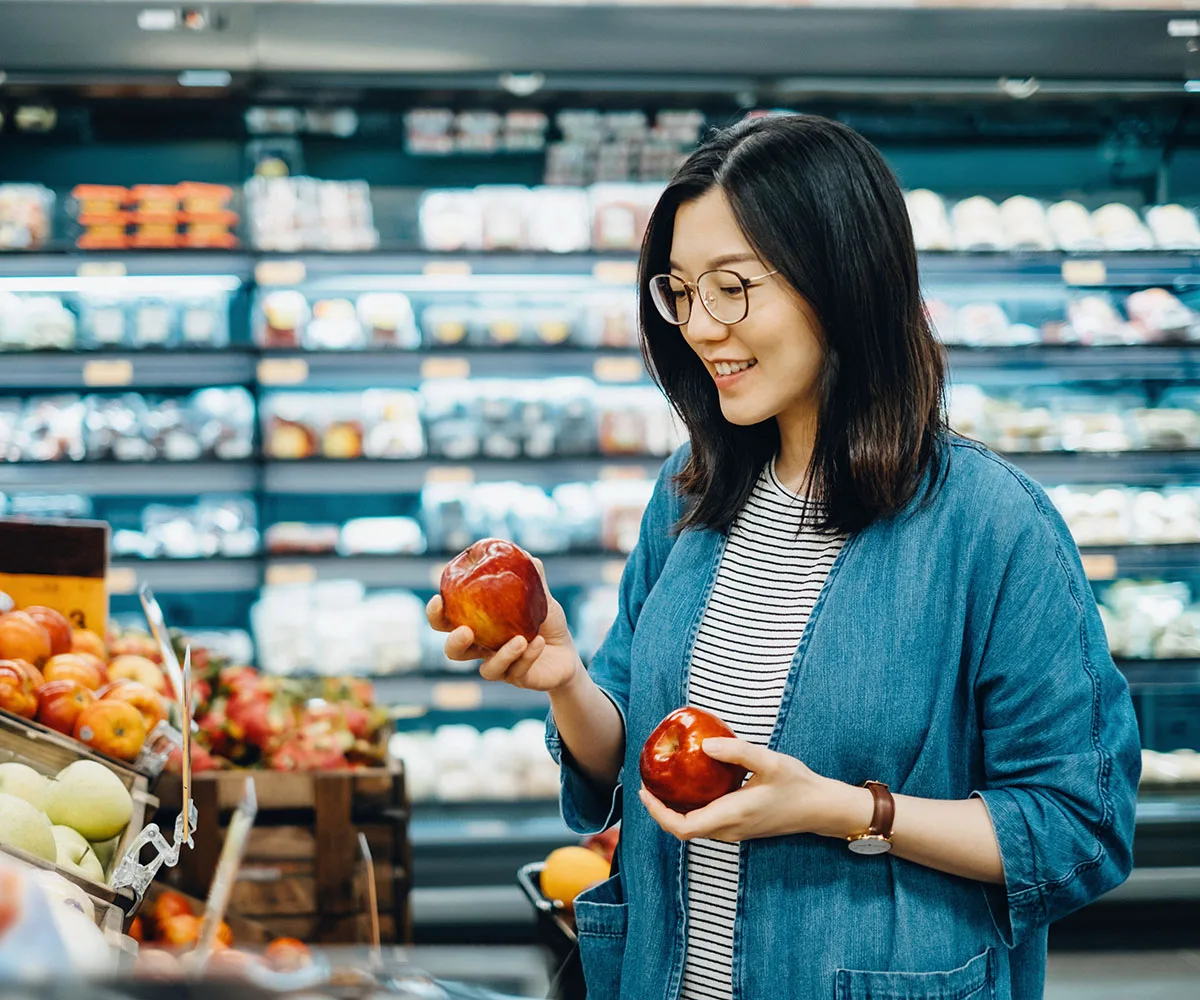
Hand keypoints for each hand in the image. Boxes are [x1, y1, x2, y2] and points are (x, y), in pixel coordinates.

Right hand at [426, 557, 581, 692]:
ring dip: (502, 654)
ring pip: (487, 671)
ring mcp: (500, 666)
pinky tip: (539, 643)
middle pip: (454, 652)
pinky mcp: (518, 679)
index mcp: (479, 626)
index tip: (438, 599)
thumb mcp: (541, 599)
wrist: (568, 653)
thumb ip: (533, 581)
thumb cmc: (546, 623)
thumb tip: (530, 558)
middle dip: (454, 642)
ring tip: (520, 638)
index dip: (436, 614)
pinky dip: (528, 656)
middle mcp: (483, 649)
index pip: (447, 622)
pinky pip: (518, 671)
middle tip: (466, 631)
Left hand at [638, 738, 859, 842]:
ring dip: (674, 811)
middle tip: (647, 783)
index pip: (683, 827)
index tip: (645, 791)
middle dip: (660, 810)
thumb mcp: (770, 761)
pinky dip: (690, 809)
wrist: (821, 808)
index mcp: (733, 815)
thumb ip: (737, 751)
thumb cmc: (798, 784)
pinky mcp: (741, 827)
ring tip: (662, 784)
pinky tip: (690, 786)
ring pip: (694, 828)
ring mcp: (735, 831)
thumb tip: (704, 744)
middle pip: (683, 830)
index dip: (658, 813)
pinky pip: (706, 823)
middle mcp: (730, 829)